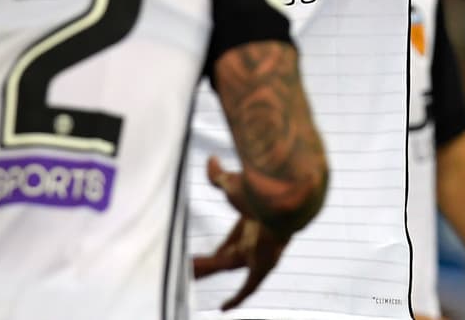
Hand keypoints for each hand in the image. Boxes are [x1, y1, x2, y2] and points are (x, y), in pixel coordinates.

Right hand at [191, 157, 289, 310]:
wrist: (281, 197)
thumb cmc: (259, 187)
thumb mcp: (233, 183)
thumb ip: (219, 176)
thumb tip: (211, 159)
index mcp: (251, 222)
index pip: (230, 242)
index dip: (217, 251)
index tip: (196, 258)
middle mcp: (256, 241)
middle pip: (226, 258)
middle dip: (205, 264)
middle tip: (183, 267)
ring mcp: (259, 254)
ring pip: (227, 267)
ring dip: (205, 269)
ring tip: (184, 273)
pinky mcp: (262, 267)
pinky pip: (249, 288)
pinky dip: (237, 298)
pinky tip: (224, 308)